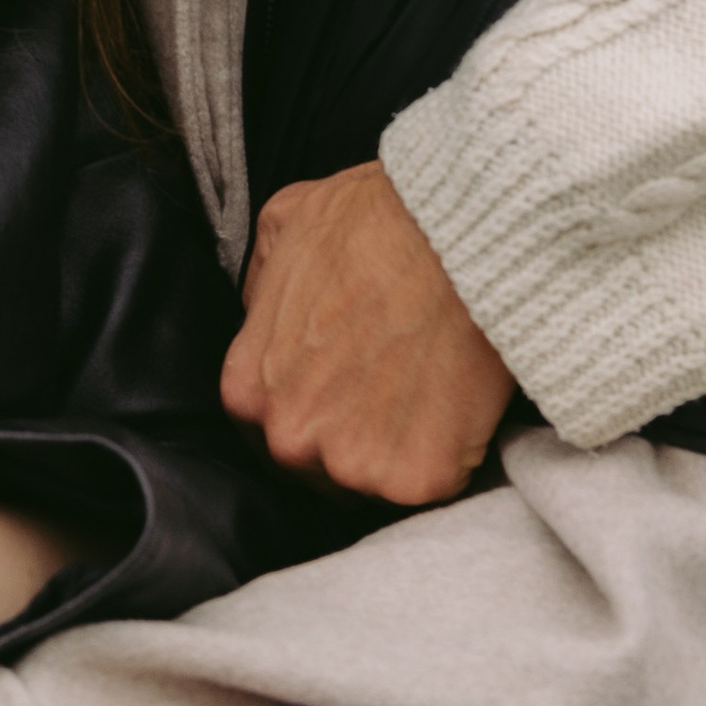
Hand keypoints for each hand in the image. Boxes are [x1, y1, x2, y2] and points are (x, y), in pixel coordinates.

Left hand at [222, 162, 511, 502]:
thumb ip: (261, 290)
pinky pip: (434, 486)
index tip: (349, 386)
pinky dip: (451, 455)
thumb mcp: (283, 227)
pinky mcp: (418, 480)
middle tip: (395, 386)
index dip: (316, 408)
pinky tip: (458, 404)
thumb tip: (262, 317)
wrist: (458, 229)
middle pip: (321, 467)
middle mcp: (290, 439)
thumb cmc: (374, 219)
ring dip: (402, 449)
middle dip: (354, 435)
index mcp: (247, 390)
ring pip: (377, 482)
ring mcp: (354, 467)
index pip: (272, 430)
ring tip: (429, 388)